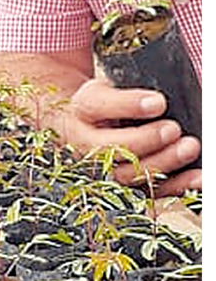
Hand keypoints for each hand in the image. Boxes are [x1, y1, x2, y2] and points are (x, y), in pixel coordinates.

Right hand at [61, 78, 200, 196]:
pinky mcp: (125, 187)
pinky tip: (197, 177)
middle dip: (144, 140)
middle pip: (109, 148)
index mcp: (83, 110)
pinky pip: (149, 192)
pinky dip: (176, 186)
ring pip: (128, 175)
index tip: (158, 102)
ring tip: (188, 148)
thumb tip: (157, 100)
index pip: (96, 105)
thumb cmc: (104, 105)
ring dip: (162, 164)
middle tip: (172, 129)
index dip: (128, 105)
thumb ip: (127, 90)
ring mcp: (104, 169)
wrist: (83, 127)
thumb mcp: (108, 88)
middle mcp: (86, 143)